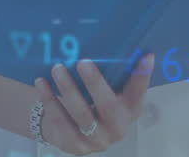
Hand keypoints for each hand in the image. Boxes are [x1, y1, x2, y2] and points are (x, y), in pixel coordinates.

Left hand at [33, 54, 153, 154]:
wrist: (69, 131)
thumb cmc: (92, 102)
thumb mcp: (106, 91)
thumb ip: (112, 74)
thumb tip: (121, 43)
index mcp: (129, 111)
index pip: (138, 93)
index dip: (142, 77)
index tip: (146, 56)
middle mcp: (117, 128)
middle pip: (108, 106)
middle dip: (95, 83)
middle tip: (83, 62)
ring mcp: (96, 140)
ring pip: (81, 114)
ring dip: (68, 88)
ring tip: (57, 68)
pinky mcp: (75, 146)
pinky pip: (60, 121)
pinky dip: (49, 99)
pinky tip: (42, 82)